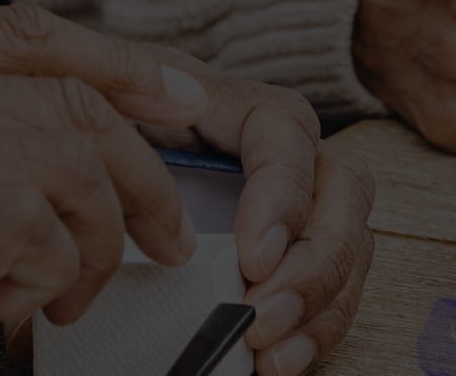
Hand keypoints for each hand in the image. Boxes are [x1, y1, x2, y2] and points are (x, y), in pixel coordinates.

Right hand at [0, 4, 211, 375]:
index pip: (22, 32)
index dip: (114, 58)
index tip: (172, 93)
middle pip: (66, 93)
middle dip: (138, 160)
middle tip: (161, 231)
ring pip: (67, 155)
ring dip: (93, 235)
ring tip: (66, 295)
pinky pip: (34, 222)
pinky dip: (48, 268)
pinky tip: (19, 307)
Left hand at [75, 43, 375, 375]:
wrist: (105, 159)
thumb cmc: (108, 130)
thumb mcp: (103, 106)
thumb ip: (117, 107)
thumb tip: (152, 118)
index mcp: (240, 105)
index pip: (286, 129)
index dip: (283, 194)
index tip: (253, 256)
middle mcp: (286, 149)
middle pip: (343, 187)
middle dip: (314, 261)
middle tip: (261, 312)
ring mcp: (301, 202)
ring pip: (351, 241)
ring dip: (320, 302)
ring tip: (267, 344)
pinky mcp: (297, 252)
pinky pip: (336, 287)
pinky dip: (317, 329)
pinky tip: (281, 358)